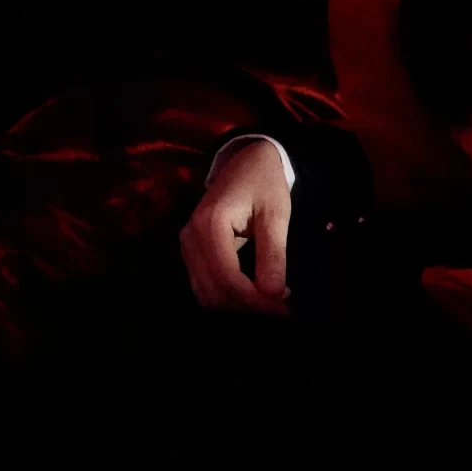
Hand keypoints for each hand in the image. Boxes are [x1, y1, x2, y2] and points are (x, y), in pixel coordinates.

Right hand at [179, 140, 293, 318]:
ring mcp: (187, 244)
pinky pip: (204, 285)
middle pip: (213, 292)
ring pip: (206, 294)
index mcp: (210, 224)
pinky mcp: (191, 251)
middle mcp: (191, 237)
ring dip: (237, 306)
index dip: (255, 301)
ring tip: (270, 303)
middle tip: (281, 309)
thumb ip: (273, 255)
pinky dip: (228, 297)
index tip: (283, 308)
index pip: (228, 279)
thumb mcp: (276, 216)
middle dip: (247, 307)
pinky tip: (254, 294)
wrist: (246, 162)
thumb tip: (274, 295)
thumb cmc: (263, 183)